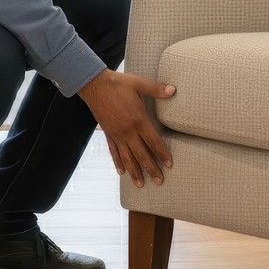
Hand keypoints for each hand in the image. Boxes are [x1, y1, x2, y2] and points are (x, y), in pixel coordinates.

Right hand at [78, 69, 175, 187]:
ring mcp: (117, 134)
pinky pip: (114, 152)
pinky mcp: (108, 134)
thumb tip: (173, 90)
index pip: (154, 142)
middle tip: (160, 181)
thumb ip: (156, 89)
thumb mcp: (139, 84)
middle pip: (142, 154)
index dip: (162, 154)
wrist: (94, 85)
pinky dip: (118, 162)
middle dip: (151, 169)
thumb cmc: (118, 84)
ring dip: (135, 172)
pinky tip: (121, 172)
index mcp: (138, 120)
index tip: (169, 165)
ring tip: (141, 184)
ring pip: (127, 157)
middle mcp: (128, 131)